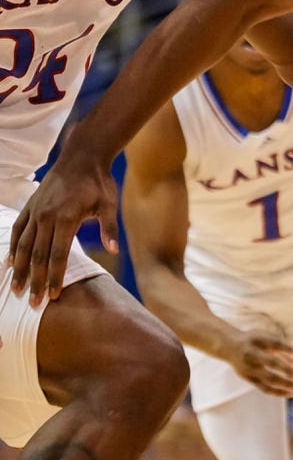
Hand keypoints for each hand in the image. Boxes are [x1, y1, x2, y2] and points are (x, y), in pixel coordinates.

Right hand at [9, 148, 119, 306]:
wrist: (82, 157)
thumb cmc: (99, 183)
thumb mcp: (109, 204)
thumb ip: (109, 228)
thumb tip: (114, 251)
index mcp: (66, 218)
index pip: (58, 255)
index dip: (54, 277)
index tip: (52, 296)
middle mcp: (46, 216)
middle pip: (38, 255)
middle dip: (35, 281)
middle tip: (33, 303)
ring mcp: (35, 211)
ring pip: (24, 245)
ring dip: (20, 269)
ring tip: (17, 289)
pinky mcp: (30, 206)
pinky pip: (18, 230)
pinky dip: (13, 247)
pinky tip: (11, 262)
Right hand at [226, 330, 292, 396]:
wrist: (229, 346)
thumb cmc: (253, 340)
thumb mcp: (265, 336)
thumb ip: (282, 345)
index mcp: (256, 341)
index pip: (275, 345)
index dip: (287, 349)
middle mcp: (251, 356)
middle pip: (272, 365)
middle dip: (288, 372)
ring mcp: (249, 369)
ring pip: (269, 380)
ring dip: (286, 385)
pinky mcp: (249, 379)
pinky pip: (264, 388)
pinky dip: (278, 391)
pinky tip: (290, 393)